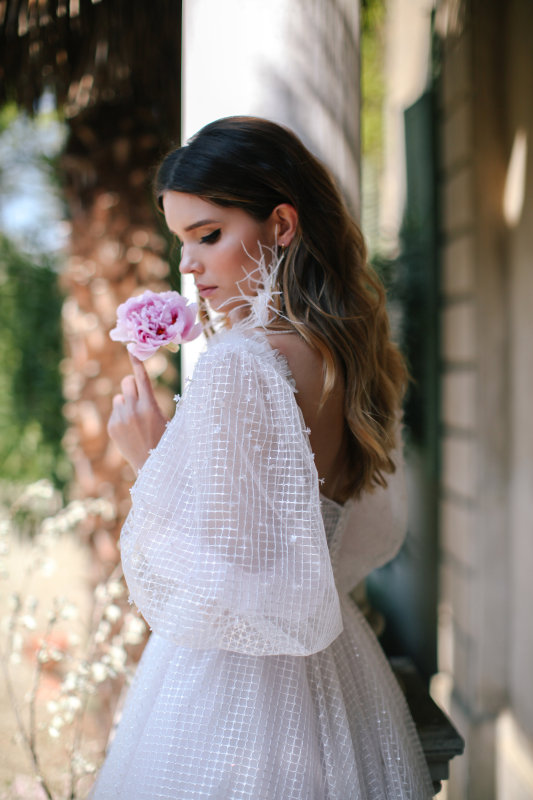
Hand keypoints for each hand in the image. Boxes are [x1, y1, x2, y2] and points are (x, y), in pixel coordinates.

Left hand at [107, 353, 167, 473]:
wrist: (152, 467)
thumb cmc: (165, 441)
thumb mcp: (168, 419)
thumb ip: (153, 401)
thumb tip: (140, 384)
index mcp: (150, 407)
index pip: (142, 377)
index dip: (136, 361)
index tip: (131, 347)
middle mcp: (133, 411)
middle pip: (127, 382)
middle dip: (132, 385)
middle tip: (140, 396)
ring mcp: (120, 419)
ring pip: (119, 397)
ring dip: (127, 402)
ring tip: (137, 419)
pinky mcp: (112, 427)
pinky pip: (115, 410)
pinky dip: (122, 415)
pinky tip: (131, 429)